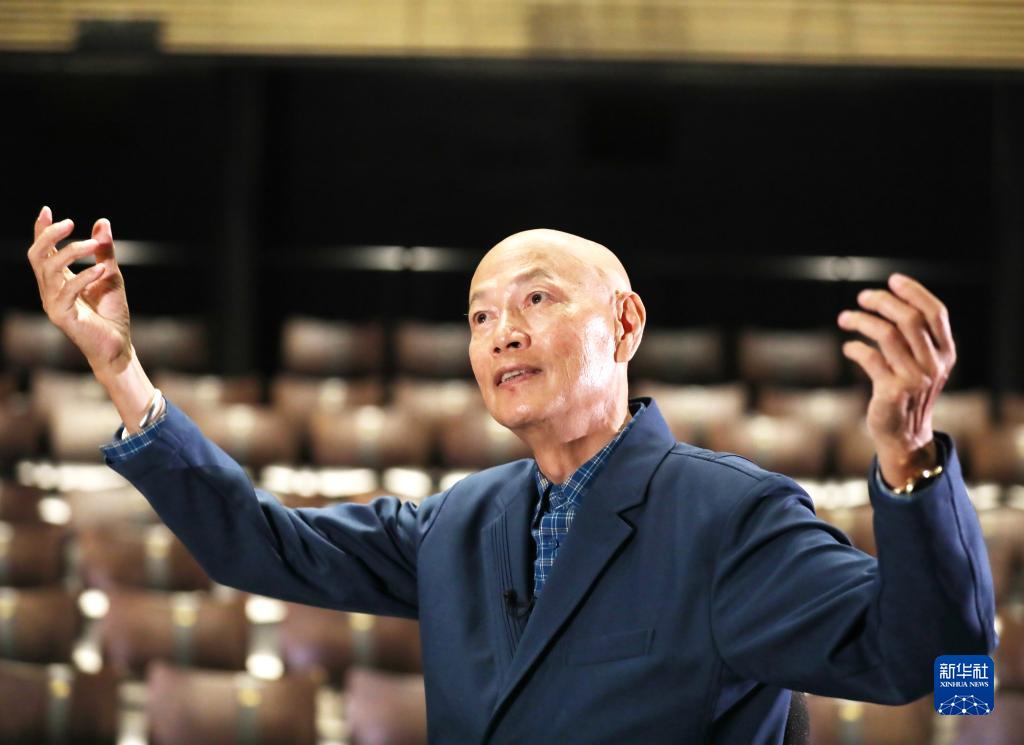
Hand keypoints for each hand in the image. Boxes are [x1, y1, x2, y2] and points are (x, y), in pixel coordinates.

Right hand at [26, 206, 132, 374]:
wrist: (117, 345)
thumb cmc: (111, 313)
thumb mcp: (111, 276)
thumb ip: (104, 252)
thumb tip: (102, 223)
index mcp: (58, 280)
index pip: (44, 251)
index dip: (42, 230)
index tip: (46, 210)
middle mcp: (50, 290)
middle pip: (37, 256)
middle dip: (49, 236)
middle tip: (70, 223)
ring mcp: (53, 303)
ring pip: (49, 270)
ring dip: (71, 252)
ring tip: (93, 245)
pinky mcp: (62, 316)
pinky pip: (67, 291)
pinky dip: (84, 277)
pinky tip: (100, 270)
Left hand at [837, 273, 955, 487]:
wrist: (905, 436)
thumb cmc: (908, 393)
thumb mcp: (922, 365)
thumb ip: (914, 338)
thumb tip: (888, 301)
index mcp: (946, 353)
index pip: (935, 313)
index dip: (915, 292)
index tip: (892, 280)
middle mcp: (934, 364)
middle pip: (909, 319)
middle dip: (882, 301)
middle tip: (862, 298)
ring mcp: (915, 378)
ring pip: (886, 334)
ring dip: (861, 321)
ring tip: (845, 318)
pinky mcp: (892, 391)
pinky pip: (870, 358)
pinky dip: (854, 348)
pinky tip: (848, 349)